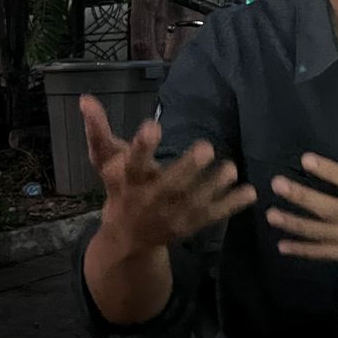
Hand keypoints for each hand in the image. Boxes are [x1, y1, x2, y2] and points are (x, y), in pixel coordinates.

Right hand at [80, 94, 255, 252]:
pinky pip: (213, 216)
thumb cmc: (119, 189)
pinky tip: (250, 192)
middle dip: (188, 168)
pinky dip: (232, 205)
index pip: (133, 163)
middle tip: (206, 147)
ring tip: (230, 168)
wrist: (127, 238)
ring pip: (195, 201)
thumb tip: (86, 98)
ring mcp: (172, 215)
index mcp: (129, 181)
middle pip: (170, 185)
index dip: (142, 146)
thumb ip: (98, 130)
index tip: (153, 125)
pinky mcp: (190, 225)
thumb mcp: (106, 161)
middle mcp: (150, 200)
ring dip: (214, 185)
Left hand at [267, 114, 337, 261]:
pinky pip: (323, 252)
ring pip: (321, 231)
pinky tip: (283, 245)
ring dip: (295, 223)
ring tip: (272, 214)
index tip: (306, 160)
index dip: (328, 170)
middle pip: (329, 207)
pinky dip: (303, 250)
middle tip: (278, 185)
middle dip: (302, 196)